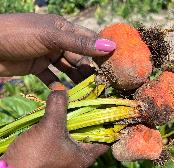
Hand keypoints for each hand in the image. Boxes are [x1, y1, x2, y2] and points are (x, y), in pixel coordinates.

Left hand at [0, 13, 115, 84]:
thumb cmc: (18, 34)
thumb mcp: (51, 37)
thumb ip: (79, 44)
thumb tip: (109, 46)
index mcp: (63, 28)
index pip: (88, 40)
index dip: (102, 50)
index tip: (115, 65)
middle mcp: (57, 41)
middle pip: (79, 57)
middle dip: (90, 70)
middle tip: (102, 84)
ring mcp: (47, 54)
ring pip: (67, 69)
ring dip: (77, 79)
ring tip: (88, 92)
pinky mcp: (36, 67)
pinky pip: (52, 78)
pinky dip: (58, 86)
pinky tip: (65, 94)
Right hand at [0, 84, 107, 167]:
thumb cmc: (36, 155)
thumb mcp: (50, 127)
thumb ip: (58, 105)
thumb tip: (61, 87)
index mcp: (84, 157)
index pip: (105, 139)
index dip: (108, 123)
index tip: (106, 108)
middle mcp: (77, 161)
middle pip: (89, 136)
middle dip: (88, 119)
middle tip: (87, 103)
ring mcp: (64, 161)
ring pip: (74, 138)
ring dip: (72, 123)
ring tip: (72, 107)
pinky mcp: (51, 160)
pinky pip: (61, 141)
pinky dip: (60, 130)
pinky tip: (56, 118)